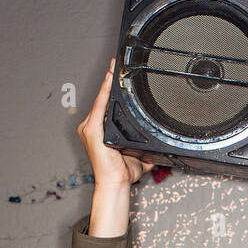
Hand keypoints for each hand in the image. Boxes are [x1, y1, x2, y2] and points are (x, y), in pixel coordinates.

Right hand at [76, 59, 155, 186]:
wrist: (115, 183)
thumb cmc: (121, 173)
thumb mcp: (138, 158)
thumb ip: (146, 151)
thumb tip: (158, 150)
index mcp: (100, 131)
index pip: (106, 106)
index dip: (110, 89)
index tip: (116, 75)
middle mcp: (92, 127)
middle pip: (102, 100)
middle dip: (110, 82)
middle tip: (117, 64)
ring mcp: (89, 128)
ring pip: (101, 100)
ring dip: (108, 83)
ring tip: (114, 67)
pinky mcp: (91, 130)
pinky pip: (100, 106)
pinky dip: (106, 92)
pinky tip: (110, 80)